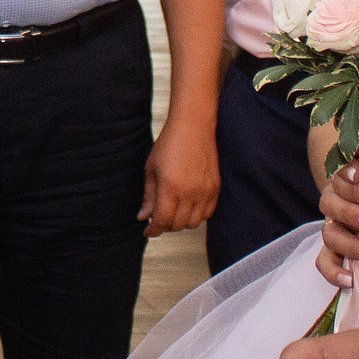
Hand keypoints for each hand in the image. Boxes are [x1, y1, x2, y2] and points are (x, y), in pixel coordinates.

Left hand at [139, 110, 219, 236]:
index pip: (162, 221)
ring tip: (174, 210)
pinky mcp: (215, 188)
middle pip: (177, 225)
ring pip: (194, 223)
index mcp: (170, 188)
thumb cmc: (169, 144)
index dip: (153, 230)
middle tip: (159, 216)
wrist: (193, 127)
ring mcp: (205, 191)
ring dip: (182, 221)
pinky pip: (208, 213)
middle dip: (165, 225)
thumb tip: (143, 217)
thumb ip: (148, 196)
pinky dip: (197, 215)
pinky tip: (189, 205)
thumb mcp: (151, 169)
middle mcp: (189, 193)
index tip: (148, 231)